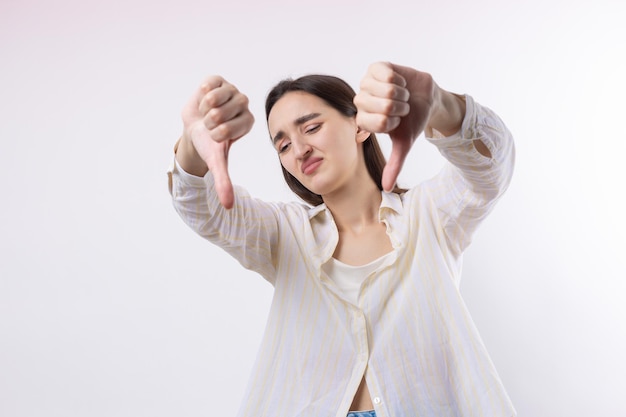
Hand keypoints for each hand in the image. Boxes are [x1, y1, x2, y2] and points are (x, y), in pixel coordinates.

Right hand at [181, 76, 253, 208]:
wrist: (194, 128)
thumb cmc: (209, 144)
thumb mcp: (216, 162)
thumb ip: (224, 181)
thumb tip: (228, 206)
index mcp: (248, 122)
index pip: (228, 129)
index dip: (215, 134)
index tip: (215, 136)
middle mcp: (244, 104)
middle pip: (220, 113)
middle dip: (208, 122)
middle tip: (209, 124)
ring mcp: (232, 90)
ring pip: (214, 99)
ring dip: (203, 109)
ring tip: (206, 113)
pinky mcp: (218, 80)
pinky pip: (208, 85)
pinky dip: (201, 95)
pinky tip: (203, 100)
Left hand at [354, 62, 435, 191]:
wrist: (426, 99)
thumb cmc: (411, 122)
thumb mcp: (404, 145)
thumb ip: (394, 165)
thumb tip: (387, 189)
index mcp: (363, 120)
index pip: (375, 122)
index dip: (392, 122)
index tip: (396, 122)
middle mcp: (361, 101)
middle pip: (380, 106)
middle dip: (399, 108)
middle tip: (402, 108)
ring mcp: (366, 83)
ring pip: (385, 90)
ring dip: (401, 94)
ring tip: (402, 96)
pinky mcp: (376, 68)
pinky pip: (387, 75)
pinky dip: (400, 80)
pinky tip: (401, 83)